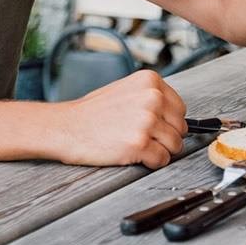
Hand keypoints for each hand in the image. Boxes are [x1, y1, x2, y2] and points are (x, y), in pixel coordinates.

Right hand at [57, 70, 187, 168]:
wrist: (65, 126)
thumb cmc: (92, 112)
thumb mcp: (126, 90)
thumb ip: (151, 97)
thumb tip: (174, 114)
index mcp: (151, 81)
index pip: (180, 108)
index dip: (169, 122)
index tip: (157, 127)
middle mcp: (153, 98)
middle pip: (180, 127)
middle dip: (167, 137)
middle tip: (146, 139)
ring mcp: (147, 121)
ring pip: (175, 145)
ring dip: (161, 151)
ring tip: (140, 147)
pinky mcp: (140, 144)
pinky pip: (162, 160)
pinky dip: (152, 163)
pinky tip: (136, 156)